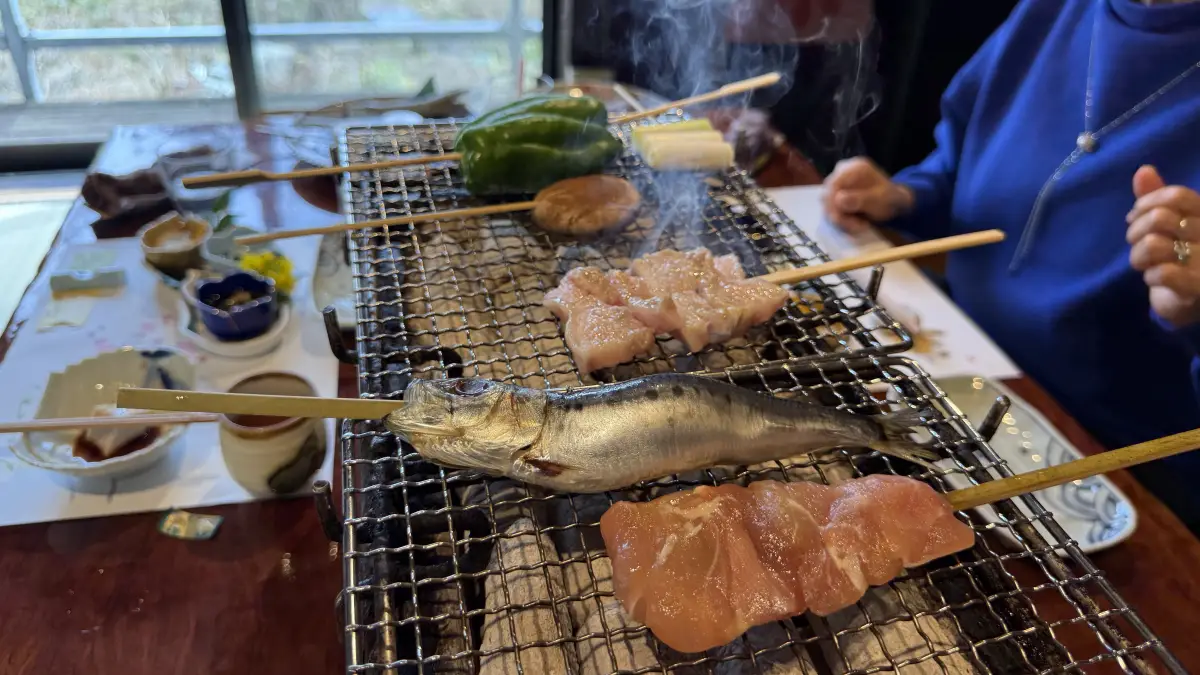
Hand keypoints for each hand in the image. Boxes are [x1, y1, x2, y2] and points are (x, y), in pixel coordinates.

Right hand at [822, 157, 914, 233]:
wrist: (894, 202)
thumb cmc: (889, 199)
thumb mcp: (879, 200)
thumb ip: (860, 199)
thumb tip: (838, 200)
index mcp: (855, 168)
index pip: (833, 184)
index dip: (832, 203)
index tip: (839, 220)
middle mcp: (843, 171)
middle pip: (827, 193)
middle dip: (837, 213)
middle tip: (854, 227)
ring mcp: (838, 181)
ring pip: (827, 203)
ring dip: (839, 218)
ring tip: (857, 226)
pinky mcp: (836, 192)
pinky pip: (830, 207)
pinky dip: (840, 217)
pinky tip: (853, 222)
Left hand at [1126, 165, 1199, 326]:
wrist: (1193, 304)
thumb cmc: (1179, 259)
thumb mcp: (1167, 227)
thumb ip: (1157, 200)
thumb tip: (1143, 170)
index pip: (1176, 196)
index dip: (1146, 203)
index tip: (1134, 216)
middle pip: (1160, 219)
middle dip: (1135, 232)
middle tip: (1136, 243)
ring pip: (1154, 244)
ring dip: (1138, 257)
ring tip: (1144, 264)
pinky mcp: (1199, 287)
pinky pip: (1162, 273)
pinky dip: (1150, 276)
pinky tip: (1155, 279)